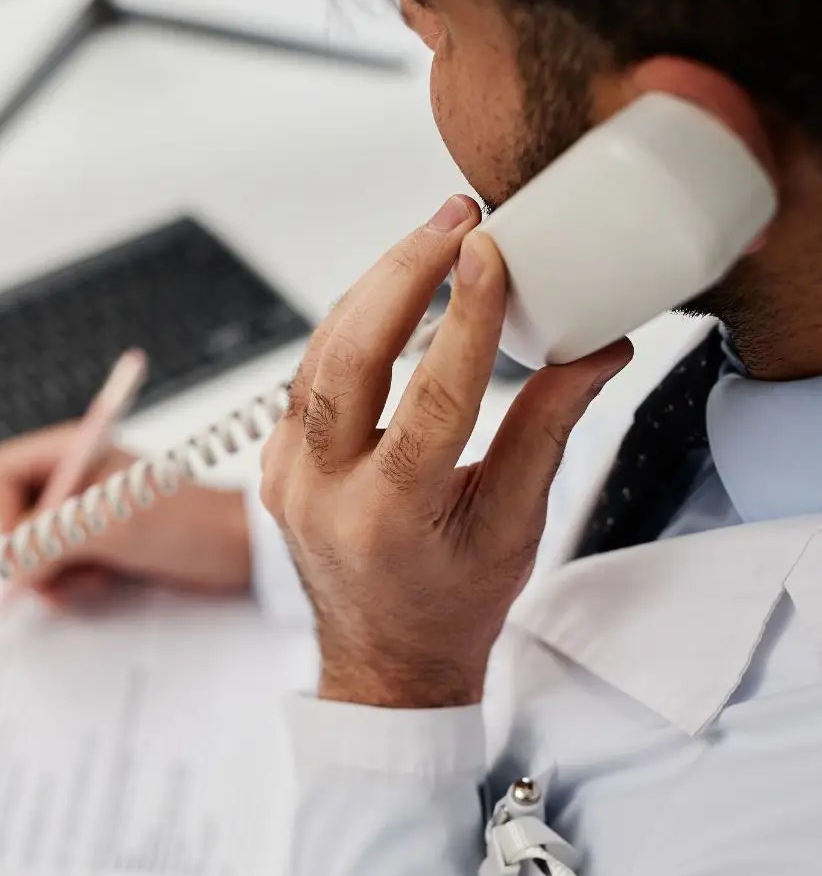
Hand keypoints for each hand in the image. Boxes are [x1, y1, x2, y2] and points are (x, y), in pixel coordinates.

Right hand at [0, 423, 251, 604]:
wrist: (240, 549)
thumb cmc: (187, 523)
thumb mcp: (113, 528)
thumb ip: (54, 540)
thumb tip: (11, 567)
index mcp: (70, 451)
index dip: (5, 515)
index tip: (35, 546)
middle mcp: (70, 478)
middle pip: (9, 516)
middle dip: (31, 554)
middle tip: (61, 575)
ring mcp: (83, 512)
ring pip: (31, 549)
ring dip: (52, 575)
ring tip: (91, 581)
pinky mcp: (97, 543)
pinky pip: (57, 568)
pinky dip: (70, 584)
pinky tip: (101, 584)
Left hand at [260, 195, 631, 707]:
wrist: (384, 656)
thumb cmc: (453, 602)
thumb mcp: (513, 525)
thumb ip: (549, 430)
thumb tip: (598, 346)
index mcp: (387, 518)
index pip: (431, 399)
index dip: (464, 318)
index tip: (489, 250)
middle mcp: (320, 493)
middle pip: (349, 357)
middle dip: (403, 273)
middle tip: (456, 220)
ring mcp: (286, 476)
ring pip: (320, 355)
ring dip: (374, 289)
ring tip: (432, 239)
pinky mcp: (278, 461)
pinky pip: (308, 377)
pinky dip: (350, 327)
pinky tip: (390, 292)